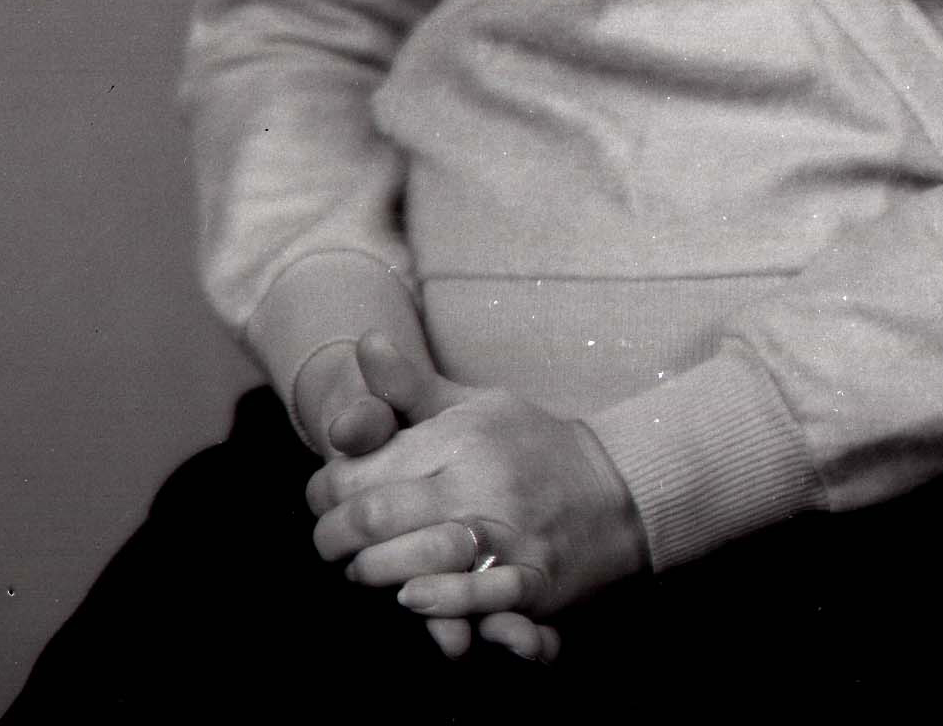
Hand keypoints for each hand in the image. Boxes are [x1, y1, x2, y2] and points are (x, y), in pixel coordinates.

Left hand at [307, 337, 643, 652]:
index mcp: (462, 436)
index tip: (324, 502)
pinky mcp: (532, 578)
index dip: (323, 495)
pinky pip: (474, 595)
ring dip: (372, 574)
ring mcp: (510, 532)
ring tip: (366, 570)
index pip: (358, 473)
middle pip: (372, 519)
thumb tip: (363, 342)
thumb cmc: (530, 447)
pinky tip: (411, 598)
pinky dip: (436, 602)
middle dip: (333, 541)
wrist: (619, 489)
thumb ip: (410, 386)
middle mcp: (482, 481)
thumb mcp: (475, 405)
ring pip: (412, 559)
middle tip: (333, 546)